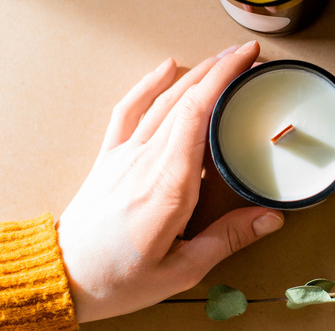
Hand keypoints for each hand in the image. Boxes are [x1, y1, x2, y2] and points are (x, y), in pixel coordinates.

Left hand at [55, 41, 283, 322]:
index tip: (248, 61)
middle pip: (185, 100)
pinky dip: (147, 85)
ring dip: (193, 73)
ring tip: (220, 58)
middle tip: (248, 55)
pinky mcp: (110, 157)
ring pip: (161, 101)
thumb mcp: (182, 270)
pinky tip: (166, 67)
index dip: (224, 80)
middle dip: (219, 70)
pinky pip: (128, 111)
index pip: (198, 115)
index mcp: (168, 186)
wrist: (64, 278)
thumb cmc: (118, 279)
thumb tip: (270, 217)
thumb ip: (227, 239)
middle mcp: (145, 162)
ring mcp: (124, 155)